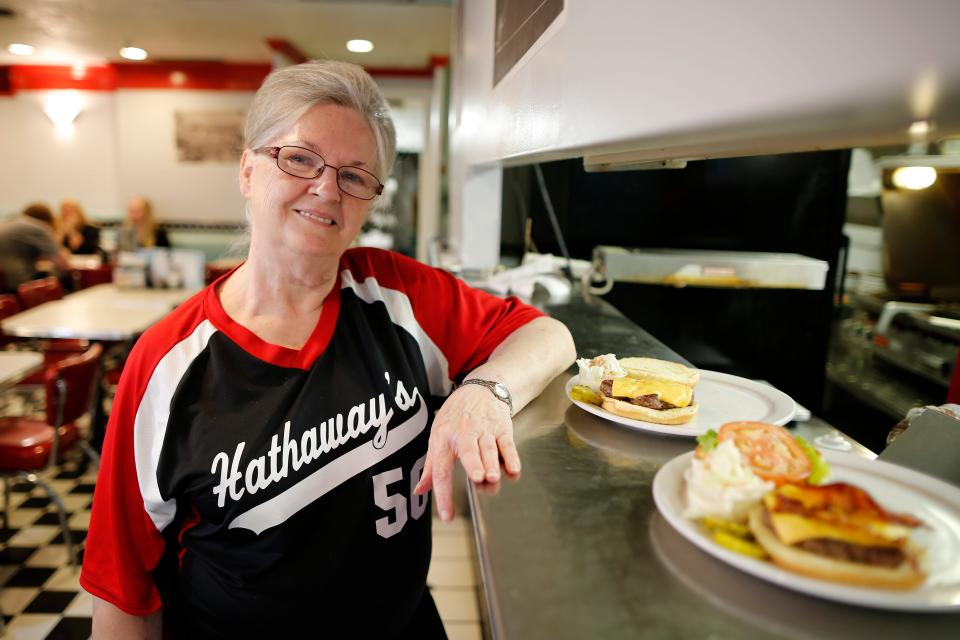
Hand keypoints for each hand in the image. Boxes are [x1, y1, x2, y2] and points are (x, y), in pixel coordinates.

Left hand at [413, 384, 520, 521]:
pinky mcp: (501, 428)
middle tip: (478, 479)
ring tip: (493, 477)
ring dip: (492, 463)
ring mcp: (484, 430)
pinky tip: (513, 469)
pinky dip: (511, 457)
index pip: (441, 470)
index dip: (443, 494)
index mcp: (443, 440)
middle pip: (468, 452)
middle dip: (473, 464)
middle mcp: (463, 434)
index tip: (448, 516)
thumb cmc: (455, 416)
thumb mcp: (437, 435)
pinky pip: (507, 444)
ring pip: (488, 449)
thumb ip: (430, 465)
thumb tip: (419, 490)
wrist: (479, 390)